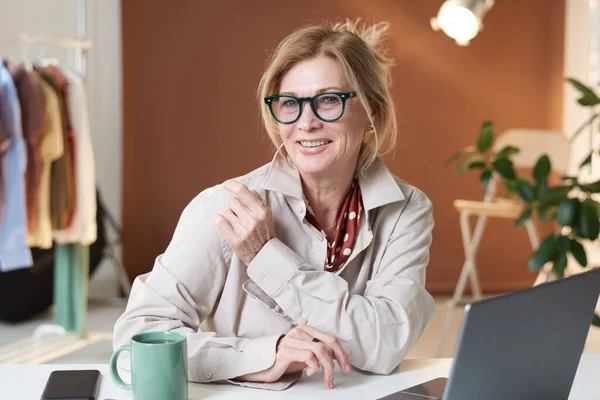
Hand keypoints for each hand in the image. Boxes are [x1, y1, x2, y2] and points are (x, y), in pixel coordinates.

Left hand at [214, 180, 275, 264]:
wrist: (265, 255)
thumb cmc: (264, 232)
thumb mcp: (266, 214)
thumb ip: (256, 200)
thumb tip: (243, 189)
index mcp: (262, 211)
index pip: (243, 192)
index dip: (232, 185)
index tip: (226, 185)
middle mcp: (253, 220)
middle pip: (232, 201)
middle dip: (234, 207)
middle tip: (240, 215)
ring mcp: (244, 231)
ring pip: (226, 212)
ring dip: (229, 216)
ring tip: (237, 224)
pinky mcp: (235, 240)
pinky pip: (220, 221)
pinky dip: (219, 220)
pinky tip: (224, 223)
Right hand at [236, 324, 350, 388]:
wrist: (265, 363)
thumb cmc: (287, 358)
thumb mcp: (307, 352)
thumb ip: (320, 350)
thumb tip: (338, 356)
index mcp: (306, 329)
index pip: (331, 338)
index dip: (341, 353)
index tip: (346, 366)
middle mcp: (300, 331)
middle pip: (328, 342)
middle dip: (339, 359)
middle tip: (341, 372)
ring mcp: (292, 340)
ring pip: (320, 350)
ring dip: (327, 368)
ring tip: (326, 378)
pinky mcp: (286, 351)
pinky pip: (308, 357)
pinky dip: (314, 367)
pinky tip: (309, 372)